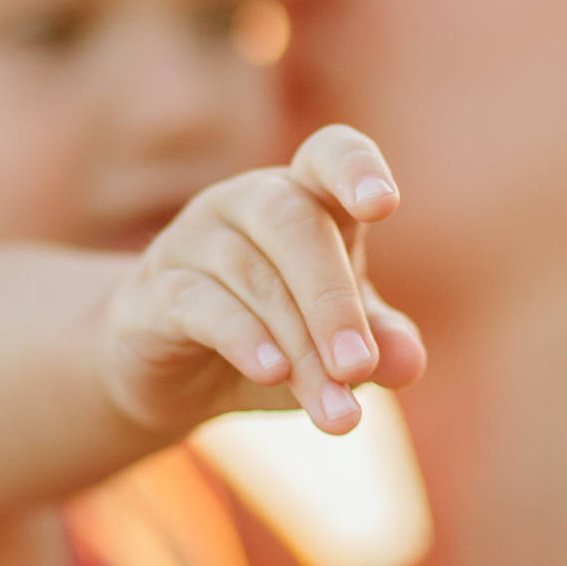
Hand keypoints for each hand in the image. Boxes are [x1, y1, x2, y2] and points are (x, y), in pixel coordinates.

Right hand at [102, 124, 425, 436]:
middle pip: (293, 222)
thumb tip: (410, 363)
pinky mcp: (155, 292)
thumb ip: (378, 345)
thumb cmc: (274, 340)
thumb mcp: (334, 346)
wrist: (173, 378)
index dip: (355, 169)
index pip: (329, 154)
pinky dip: (242, 338)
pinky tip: (272, 374)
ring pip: (253, 276)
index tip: (382, 205)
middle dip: (333, 299)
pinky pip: (200, 303)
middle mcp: (247, 203)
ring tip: (335, 411)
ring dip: (300, 346)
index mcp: (305, 198)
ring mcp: (194, 241)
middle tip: (360, 368)